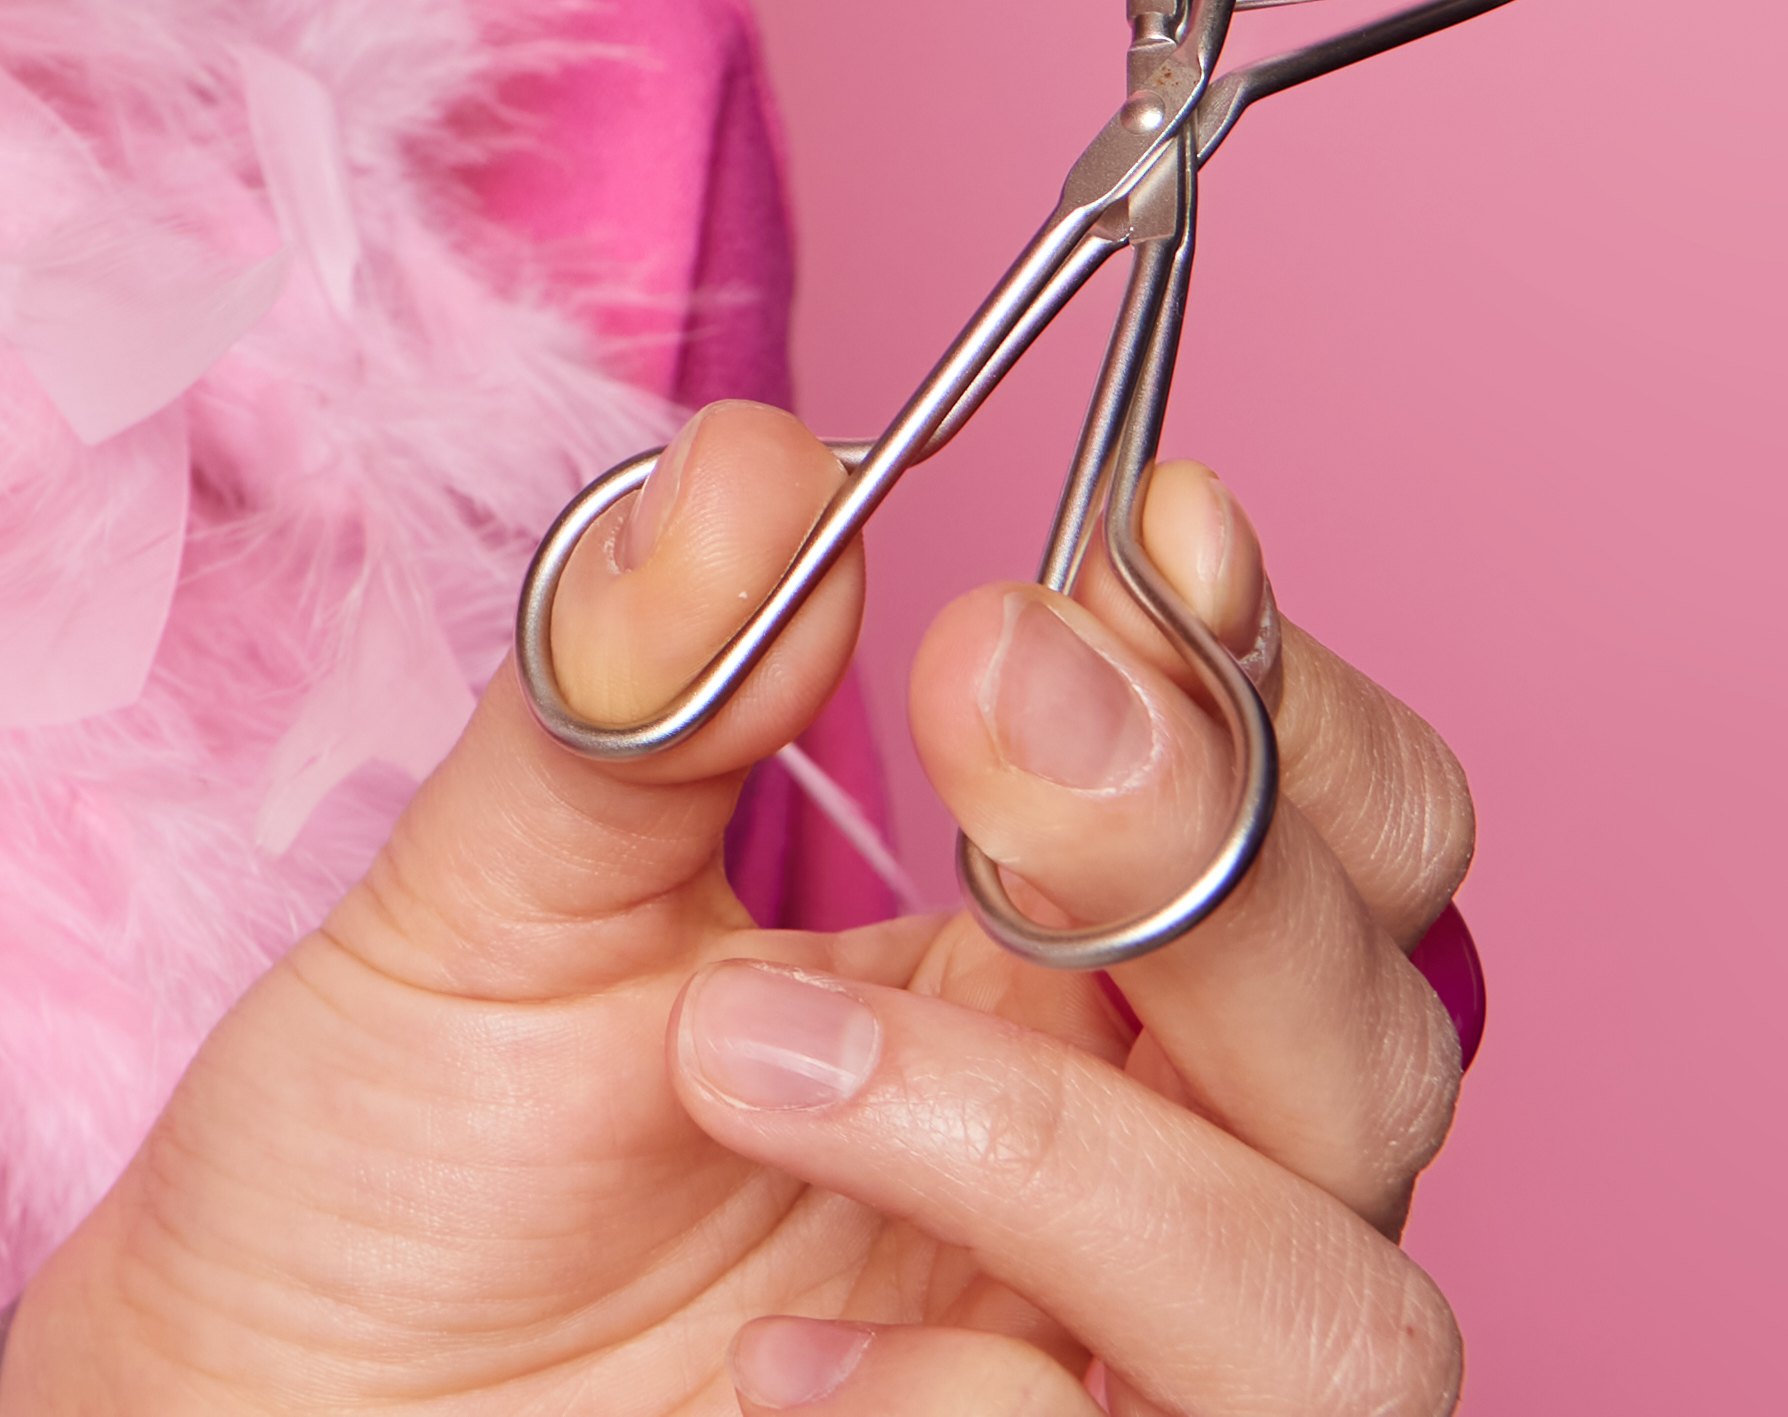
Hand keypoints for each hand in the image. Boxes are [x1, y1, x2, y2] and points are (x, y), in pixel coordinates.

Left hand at [0, 406, 1481, 1416]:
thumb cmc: (399, 1186)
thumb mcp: (485, 901)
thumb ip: (631, 687)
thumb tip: (759, 463)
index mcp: (1057, 983)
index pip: (1330, 818)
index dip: (1278, 680)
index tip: (1151, 532)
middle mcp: (1145, 1184)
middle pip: (1388, 1036)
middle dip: (1215, 865)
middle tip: (980, 717)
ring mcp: (1111, 1385)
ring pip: (1341, 1309)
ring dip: (1073, 1159)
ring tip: (752, 1059)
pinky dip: (958, 1392)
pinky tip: (770, 1363)